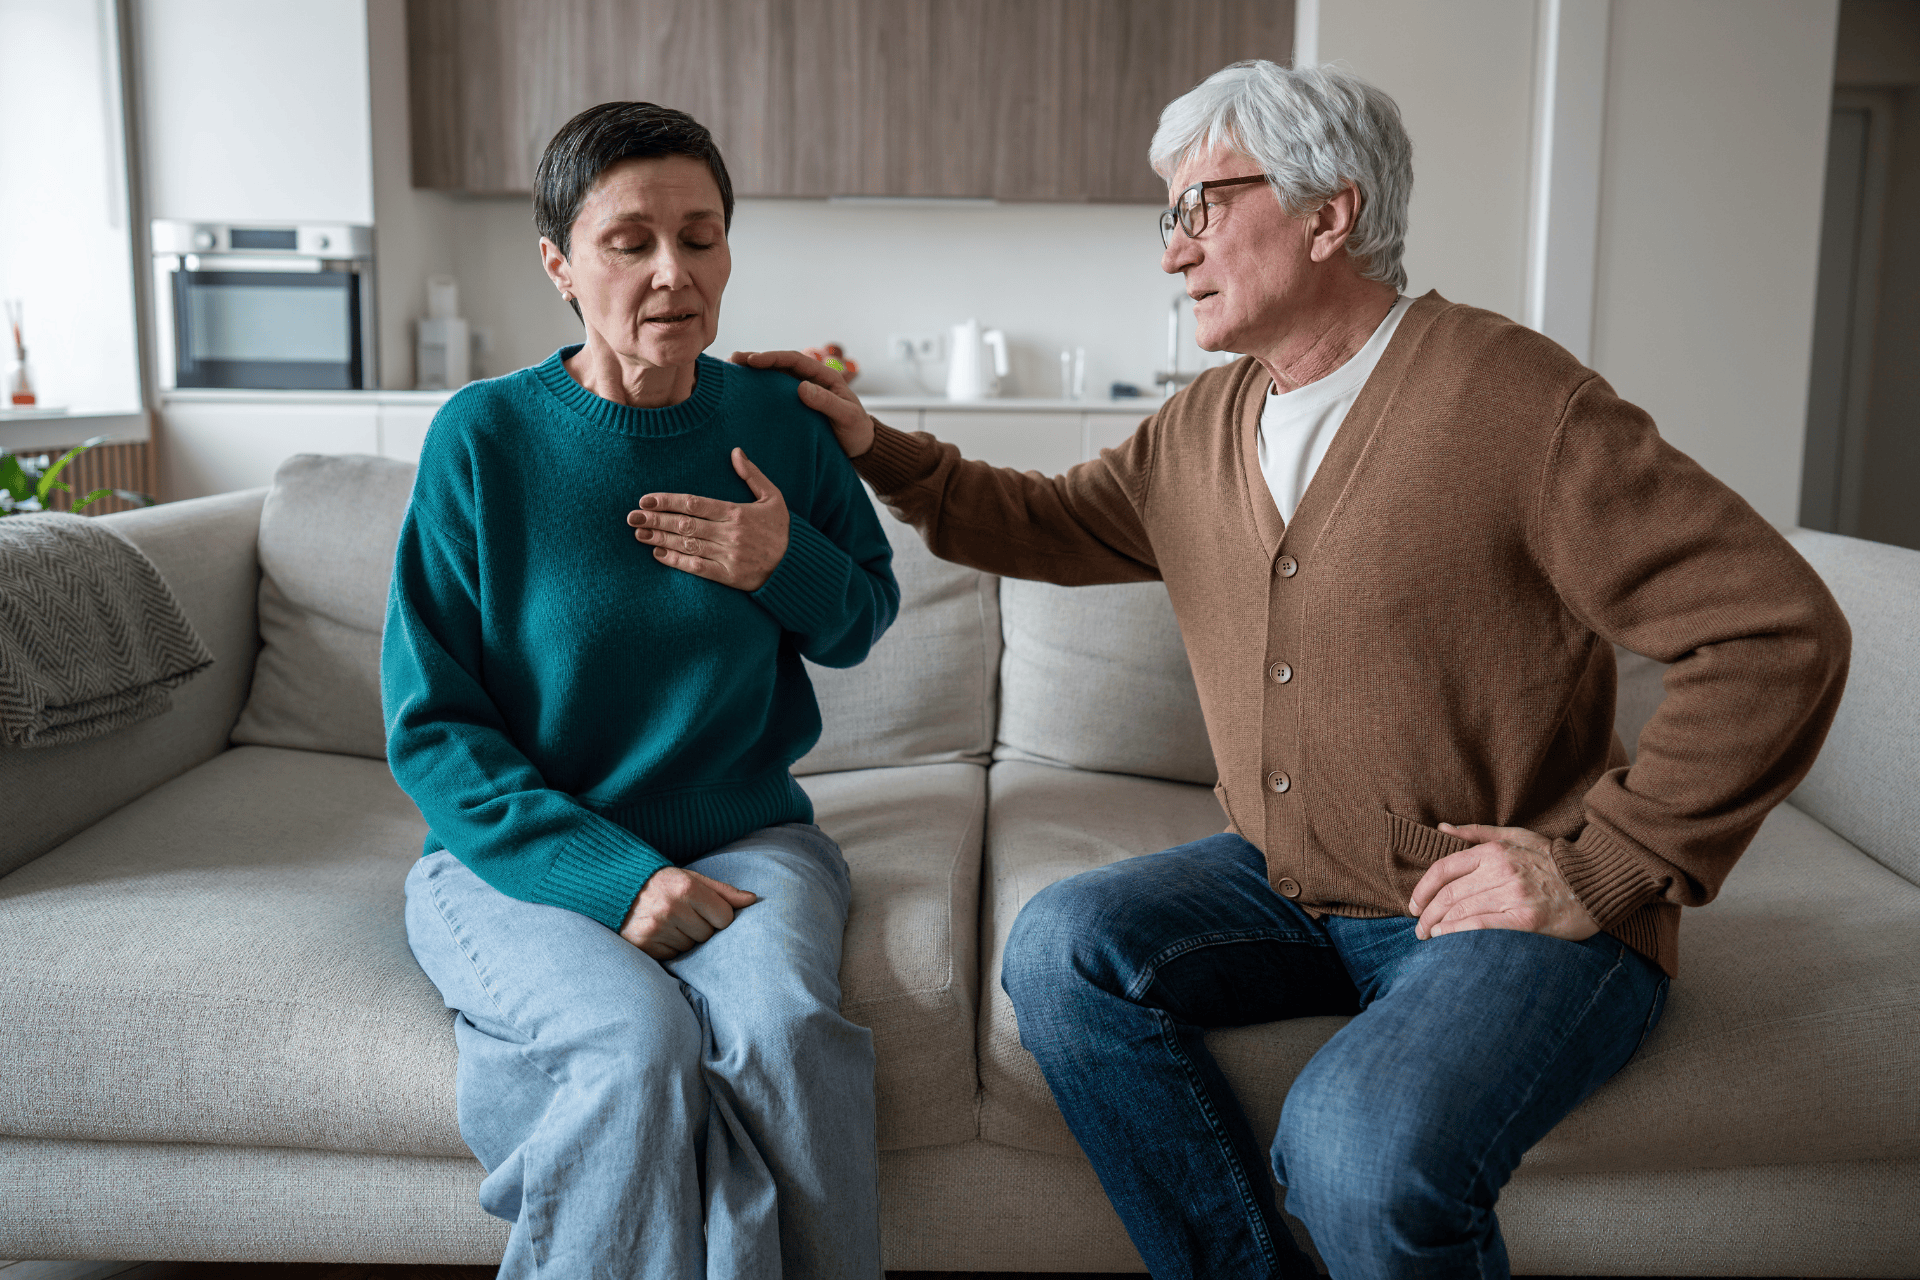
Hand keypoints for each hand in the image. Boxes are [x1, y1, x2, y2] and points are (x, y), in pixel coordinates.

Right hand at [619, 866, 758, 959]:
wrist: (618, 888)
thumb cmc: (663, 883)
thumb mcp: (692, 879)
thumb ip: (723, 891)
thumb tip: (753, 900)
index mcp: (687, 888)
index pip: (725, 917)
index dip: (718, 916)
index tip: (705, 910)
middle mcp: (671, 908)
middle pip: (707, 934)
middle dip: (700, 927)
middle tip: (682, 915)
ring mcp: (656, 927)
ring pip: (690, 946)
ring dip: (684, 938)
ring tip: (669, 922)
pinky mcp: (644, 944)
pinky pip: (673, 955)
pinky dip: (669, 946)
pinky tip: (658, 933)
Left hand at [629, 448, 788, 590]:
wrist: (798, 567)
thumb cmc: (783, 530)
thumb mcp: (774, 497)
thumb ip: (753, 475)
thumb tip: (736, 451)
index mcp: (737, 512)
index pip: (695, 503)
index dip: (668, 501)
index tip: (646, 499)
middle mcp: (730, 534)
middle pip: (685, 524)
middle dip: (656, 519)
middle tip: (632, 516)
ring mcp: (729, 556)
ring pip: (687, 545)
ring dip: (660, 539)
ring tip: (639, 533)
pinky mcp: (729, 576)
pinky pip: (697, 568)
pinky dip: (676, 561)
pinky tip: (659, 554)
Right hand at [730, 348, 875, 457]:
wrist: (860, 447)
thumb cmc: (856, 431)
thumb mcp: (846, 417)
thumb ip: (826, 403)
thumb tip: (801, 387)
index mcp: (824, 376)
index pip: (794, 360)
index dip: (772, 358)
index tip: (753, 361)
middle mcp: (810, 380)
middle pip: (780, 364)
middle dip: (756, 360)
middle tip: (733, 360)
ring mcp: (802, 392)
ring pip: (775, 377)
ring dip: (754, 373)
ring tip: (730, 371)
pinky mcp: (796, 406)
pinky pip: (775, 394)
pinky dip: (759, 390)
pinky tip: (742, 392)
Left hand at [1408, 823, 1599, 941]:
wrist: (1595, 880)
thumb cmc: (1551, 859)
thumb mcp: (1515, 836)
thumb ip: (1476, 833)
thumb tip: (1441, 828)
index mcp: (1494, 850)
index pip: (1443, 869)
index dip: (1422, 889)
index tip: (1414, 905)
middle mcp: (1500, 871)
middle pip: (1448, 894)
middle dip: (1426, 914)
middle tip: (1419, 929)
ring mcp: (1513, 895)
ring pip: (1461, 911)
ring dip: (1437, 926)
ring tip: (1429, 936)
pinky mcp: (1526, 919)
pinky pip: (1481, 926)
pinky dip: (1457, 933)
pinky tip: (1446, 939)